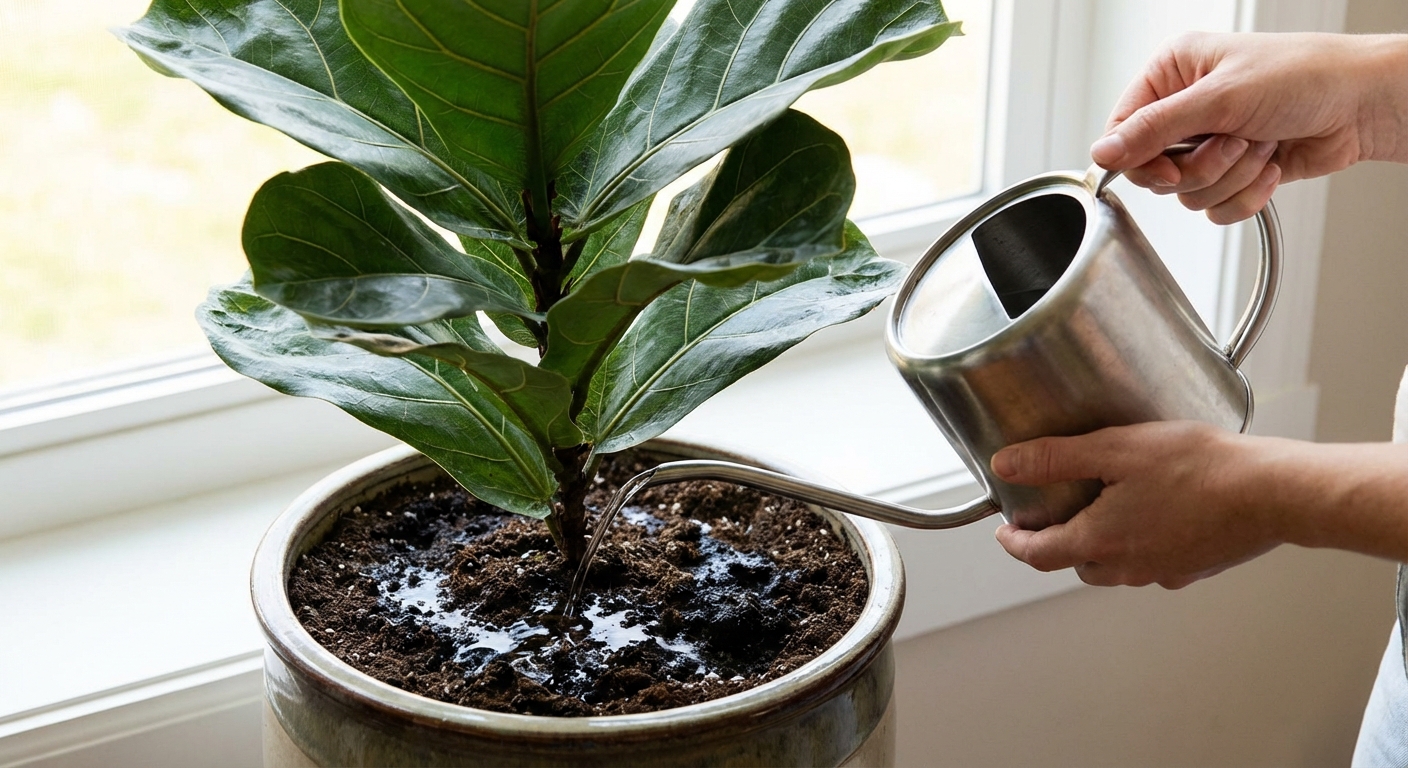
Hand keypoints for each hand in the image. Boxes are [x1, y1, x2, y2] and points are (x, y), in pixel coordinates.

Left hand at [989, 421, 1279, 588]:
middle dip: (1055, 542)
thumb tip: (1005, 464)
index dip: (1014, 542)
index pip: (1037, 554)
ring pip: (1114, 566)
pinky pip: (1150, 561)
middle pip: (1075, 562)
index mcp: (1100, 541)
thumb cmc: (1198, 466)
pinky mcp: (1193, 568)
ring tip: (1100, 508)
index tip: (1004, 532)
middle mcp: (1128, 567)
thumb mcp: (1114, 448)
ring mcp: (1163, 571)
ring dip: (1097, 545)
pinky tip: (1151, 513)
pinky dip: (1136, 543)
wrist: (1273, 493)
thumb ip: (1055, 457)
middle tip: (1050, 513)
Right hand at [1093, 32, 1407, 222]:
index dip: (1140, 160)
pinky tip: (1272, 164)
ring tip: (1262, 144)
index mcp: (1171, 74)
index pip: (1123, 131)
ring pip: (1187, 193)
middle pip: (1154, 169)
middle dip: (1200, 166)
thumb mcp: (1219, 98)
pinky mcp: (1233, 172)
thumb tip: (1101, 153)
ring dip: (1230, 176)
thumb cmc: (1304, 77)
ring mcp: (1209, 143)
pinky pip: (1215, 208)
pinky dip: (1247, 194)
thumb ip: (1154, 130)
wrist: (1363, 104)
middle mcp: (1185, 109)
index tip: (1169, 171)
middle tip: (1232, 143)